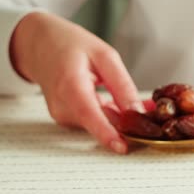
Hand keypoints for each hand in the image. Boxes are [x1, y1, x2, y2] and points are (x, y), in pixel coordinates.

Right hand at [10, 11, 142, 153]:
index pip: (88, 114)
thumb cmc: (70, 46)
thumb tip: (139, 112)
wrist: (40, 45)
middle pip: (100, 123)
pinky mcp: (67, 118)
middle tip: (154, 113)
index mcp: (70, 85)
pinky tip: (120, 102)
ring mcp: (63, 115)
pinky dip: (111, 114)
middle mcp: (62, 105)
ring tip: (139, 102)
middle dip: (129, 123)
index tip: (123, 147)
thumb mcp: (104, 56)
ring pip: (100, 123)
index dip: (106, 133)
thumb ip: (122, 85)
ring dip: (122, 117)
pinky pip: (95, 121)